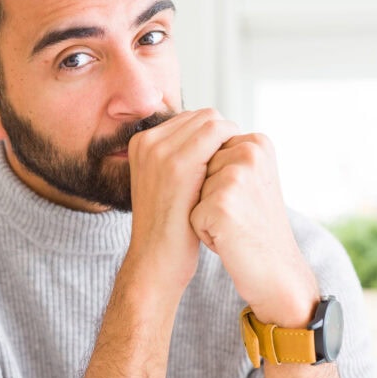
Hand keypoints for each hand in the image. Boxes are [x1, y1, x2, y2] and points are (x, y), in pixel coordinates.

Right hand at [124, 108, 239, 294]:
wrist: (155, 262)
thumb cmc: (168, 227)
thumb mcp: (163, 183)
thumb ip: (178, 156)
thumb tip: (211, 135)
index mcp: (141, 142)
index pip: (191, 118)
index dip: (214, 135)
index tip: (223, 159)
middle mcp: (147, 141)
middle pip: (203, 116)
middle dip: (223, 135)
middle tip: (232, 164)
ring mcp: (160, 151)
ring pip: (212, 121)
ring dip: (229, 141)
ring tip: (233, 169)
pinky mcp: (178, 165)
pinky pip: (217, 134)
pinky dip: (231, 147)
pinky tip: (235, 172)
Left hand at [189, 133, 318, 326]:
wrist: (277, 271)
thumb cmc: (256, 228)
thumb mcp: (249, 180)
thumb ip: (226, 155)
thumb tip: (188, 141)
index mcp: (257, 142)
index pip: (209, 151)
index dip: (216, 181)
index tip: (242, 199)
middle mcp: (250, 151)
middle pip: (198, 167)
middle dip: (207, 195)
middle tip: (238, 215)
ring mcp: (237, 175)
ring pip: (192, 189)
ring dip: (203, 212)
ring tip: (232, 225)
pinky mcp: (223, 202)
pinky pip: (191, 213)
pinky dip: (202, 230)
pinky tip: (227, 238)